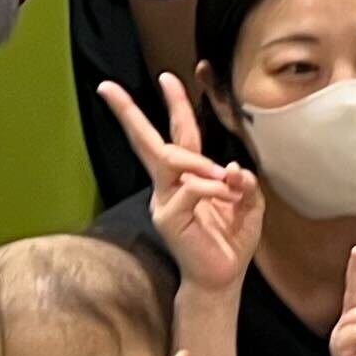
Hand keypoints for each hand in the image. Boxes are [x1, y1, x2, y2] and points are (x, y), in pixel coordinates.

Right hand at [106, 75, 261, 292]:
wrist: (222, 278)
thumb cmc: (231, 241)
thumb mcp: (248, 205)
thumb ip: (243, 183)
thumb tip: (232, 168)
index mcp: (188, 177)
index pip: (178, 134)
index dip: (175, 106)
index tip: (166, 77)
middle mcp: (169, 185)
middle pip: (148, 141)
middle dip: (129, 113)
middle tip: (108, 87)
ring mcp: (164, 200)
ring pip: (169, 160)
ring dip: (200, 162)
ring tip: (224, 179)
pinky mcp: (167, 217)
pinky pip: (189, 188)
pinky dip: (210, 188)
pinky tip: (224, 198)